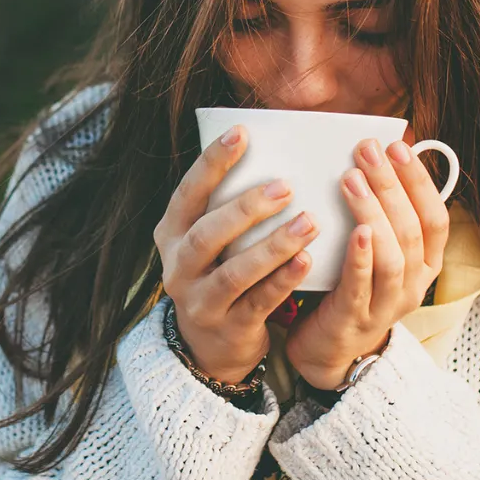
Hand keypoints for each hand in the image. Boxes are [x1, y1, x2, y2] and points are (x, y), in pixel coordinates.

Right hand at [154, 124, 321, 382]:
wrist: (210, 346)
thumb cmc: (218, 273)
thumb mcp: (209, 241)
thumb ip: (225, 206)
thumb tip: (269, 149)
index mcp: (171, 235)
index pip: (188, 194)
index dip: (212, 164)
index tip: (242, 133)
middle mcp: (178, 268)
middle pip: (206, 234)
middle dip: (246, 208)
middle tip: (285, 186)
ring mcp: (200, 302)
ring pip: (234, 272)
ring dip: (273, 246)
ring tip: (308, 222)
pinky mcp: (228, 328)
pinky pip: (258, 302)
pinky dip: (283, 281)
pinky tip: (307, 260)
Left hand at [284, 132, 451, 389]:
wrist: (327, 350)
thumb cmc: (349, 288)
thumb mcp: (375, 252)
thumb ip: (380, 215)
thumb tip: (374, 159)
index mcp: (425, 264)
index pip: (436, 218)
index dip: (419, 181)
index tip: (399, 146)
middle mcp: (414, 285)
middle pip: (411, 229)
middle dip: (391, 185)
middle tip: (368, 150)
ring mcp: (387, 305)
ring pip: (393, 255)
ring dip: (374, 212)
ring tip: (352, 178)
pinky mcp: (356, 319)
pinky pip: (363, 285)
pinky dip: (362, 256)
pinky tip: (356, 231)